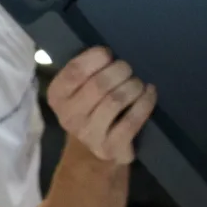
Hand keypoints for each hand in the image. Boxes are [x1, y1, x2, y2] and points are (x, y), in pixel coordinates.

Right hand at [46, 47, 155, 164]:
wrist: (92, 153)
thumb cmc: (90, 109)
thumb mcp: (78, 89)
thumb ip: (86, 70)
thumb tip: (109, 52)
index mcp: (58, 96)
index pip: (75, 71)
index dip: (95, 57)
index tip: (108, 54)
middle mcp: (69, 117)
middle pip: (98, 85)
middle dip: (119, 71)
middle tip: (127, 69)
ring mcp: (89, 135)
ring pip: (115, 101)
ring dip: (133, 86)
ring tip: (137, 83)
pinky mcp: (111, 147)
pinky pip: (131, 121)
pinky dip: (145, 103)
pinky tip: (149, 93)